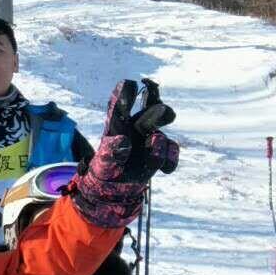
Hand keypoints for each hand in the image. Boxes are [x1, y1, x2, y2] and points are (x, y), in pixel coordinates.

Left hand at [72, 78, 178, 227]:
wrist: (115, 191)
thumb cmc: (105, 172)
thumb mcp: (104, 163)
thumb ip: (112, 151)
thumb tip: (124, 140)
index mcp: (117, 125)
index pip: (121, 105)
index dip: (126, 93)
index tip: (130, 83)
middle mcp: (135, 127)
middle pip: (153, 110)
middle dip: (156, 114)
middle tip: (154, 119)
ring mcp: (149, 138)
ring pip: (162, 131)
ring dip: (160, 143)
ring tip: (152, 156)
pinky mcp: (159, 153)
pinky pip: (172, 150)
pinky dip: (170, 159)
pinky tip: (164, 170)